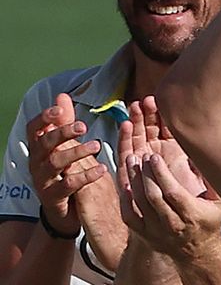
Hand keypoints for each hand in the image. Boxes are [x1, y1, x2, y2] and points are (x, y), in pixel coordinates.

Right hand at [26, 94, 106, 234]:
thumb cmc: (67, 171)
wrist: (67, 211)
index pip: (34, 128)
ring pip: (55, 163)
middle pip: (45, 144)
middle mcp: (37, 163)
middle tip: (83, 126)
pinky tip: (102, 168)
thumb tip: (62, 95)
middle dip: (62, 133)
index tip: (59, 110)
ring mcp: (44, 181)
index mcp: (40, 148)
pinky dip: (86, 176)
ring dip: (76, 152)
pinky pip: (68, 185)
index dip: (44, 118)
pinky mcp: (54, 197)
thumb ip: (64, 122)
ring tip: (96, 145)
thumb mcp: (65, 146)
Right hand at [117, 97, 204, 196]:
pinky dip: (124, 146)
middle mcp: (156, 158)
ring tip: (131, 111)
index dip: (161, 114)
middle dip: (144, 116)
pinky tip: (124, 130)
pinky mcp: (132, 182)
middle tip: (143, 101)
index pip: (164, 129)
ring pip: (135, 143)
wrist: (187, 229)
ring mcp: (143, 169)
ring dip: (133, 127)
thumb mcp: (208, 179)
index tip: (160, 100)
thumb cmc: (199, 203)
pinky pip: (126, 163)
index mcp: (173, 153)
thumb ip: (208, 162)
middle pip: (147, 132)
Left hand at [121, 153, 220, 260]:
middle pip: (153, 196)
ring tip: (132, 161)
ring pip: (140, 203)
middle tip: (142, 156)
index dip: (161, 174)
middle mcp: (172, 224)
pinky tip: (126, 184)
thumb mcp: (219, 202)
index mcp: (191, 214)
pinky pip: (130, 216)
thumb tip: (205, 158)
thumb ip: (213, 181)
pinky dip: (125, 200)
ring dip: (134, 180)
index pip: (172, 192)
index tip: (155, 157)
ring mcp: (156, 230)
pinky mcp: (144, 234)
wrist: (197, 250)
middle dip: (146, 173)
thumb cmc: (208, 221)